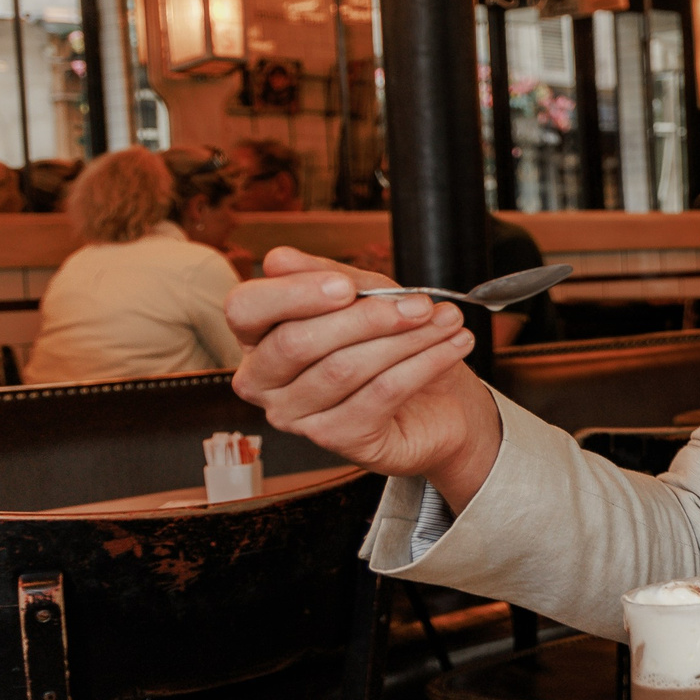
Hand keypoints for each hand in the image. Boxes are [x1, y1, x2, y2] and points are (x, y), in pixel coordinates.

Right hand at [228, 247, 500, 500]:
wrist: (440, 403)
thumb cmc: (392, 343)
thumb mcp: (367, 298)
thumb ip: (330, 276)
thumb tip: (280, 259)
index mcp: (258, 337)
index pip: (246, 309)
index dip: (294, 294)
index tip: (346, 286)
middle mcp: (264, 381)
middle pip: (296, 341)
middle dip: (366, 317)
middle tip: (420, 304)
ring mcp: (296, 416)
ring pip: (343, 367)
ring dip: (406, 338)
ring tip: (447, 320)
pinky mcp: (338, 440)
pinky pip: (380, 394)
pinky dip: (424, 364)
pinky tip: (452, 346)